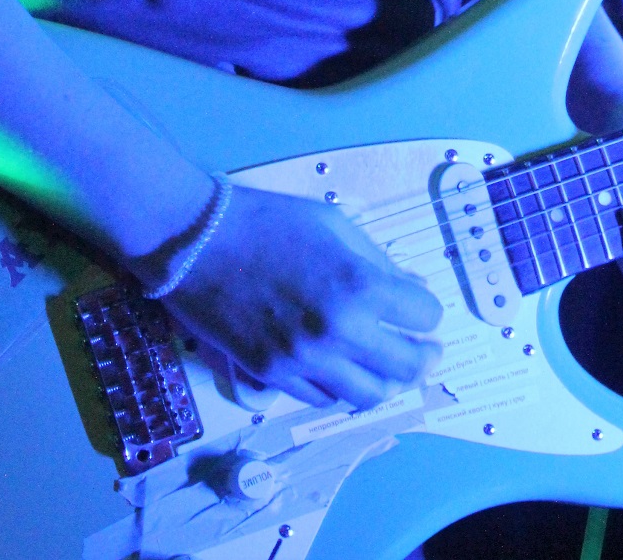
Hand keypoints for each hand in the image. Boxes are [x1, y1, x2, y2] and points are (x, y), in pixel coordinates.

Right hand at [160, 185, 442, 408]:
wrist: (198, 241)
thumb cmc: (268, 221)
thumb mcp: (332, 223)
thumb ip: (376, 261)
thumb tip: (411, 290)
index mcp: (358, 285)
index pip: (424, 316)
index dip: (425, 310)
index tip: (418, 306)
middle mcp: (338, 331)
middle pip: (406, 367)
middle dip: (422, 356)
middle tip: (424, 350)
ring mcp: (304, 361)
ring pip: (369, 396)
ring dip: (385, 381)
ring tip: (385, 366)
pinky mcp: (274, 376)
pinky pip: (324, 400)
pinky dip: (341, 388)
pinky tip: (341, 369)